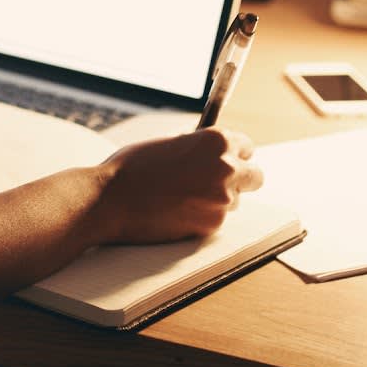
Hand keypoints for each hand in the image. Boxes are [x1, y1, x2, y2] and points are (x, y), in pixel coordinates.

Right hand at [91, 127, 262, 245]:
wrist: (111, 199)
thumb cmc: (132, 167)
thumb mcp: (169, 144)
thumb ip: (196, 147)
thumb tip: (211, 153)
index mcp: (216, 141)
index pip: (246, 145)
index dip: (235, 152)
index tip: (227, 158)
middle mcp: (227, 168)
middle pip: (255, 175)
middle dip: (241, 177)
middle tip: (219, 181)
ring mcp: (222, 199)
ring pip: (235, 200)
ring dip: (219, 199)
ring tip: (185, 197)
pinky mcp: (212, 225)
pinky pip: (217, 218)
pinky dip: (203, 216)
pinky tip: (178, 210)